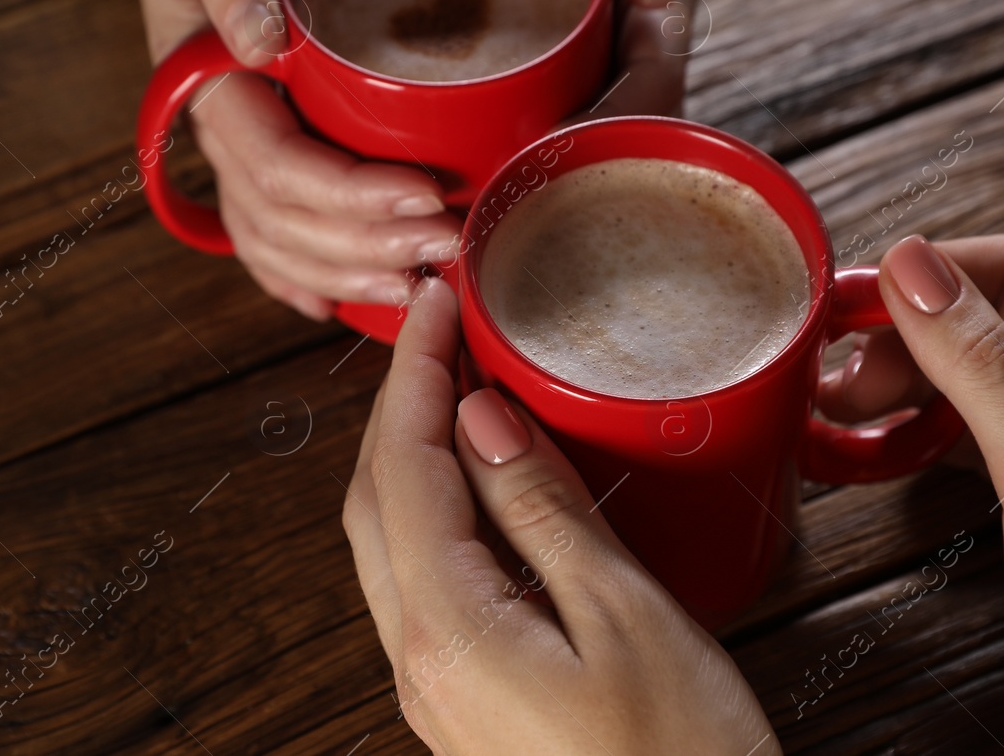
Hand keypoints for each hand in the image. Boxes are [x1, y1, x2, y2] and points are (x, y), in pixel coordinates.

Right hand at [58, 0, 457, 319]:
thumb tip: (262, 42)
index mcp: (207, 79)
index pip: (274, 164)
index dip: (348, 192)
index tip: (424, 191)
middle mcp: (218, 125)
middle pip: (284, 219)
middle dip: (366, 243)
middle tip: (450, 241)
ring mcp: (234, 142)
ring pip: (278, 241)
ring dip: (347, 273)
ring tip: (422, 282)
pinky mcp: (260, 141)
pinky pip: (272, 230)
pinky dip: (307, 275)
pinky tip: (349, 301)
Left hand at [342, 277, 778, 754]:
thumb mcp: (628, 621)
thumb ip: (545, 515)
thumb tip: (484, 421)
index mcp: (445, 630)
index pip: (403, 468)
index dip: (412, 372)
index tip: (436, 300)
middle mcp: (417, 661)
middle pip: (376, 501)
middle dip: (398, 402)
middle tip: (440, 326)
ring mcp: (435, 689)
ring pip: (391, 543)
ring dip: (411, 454)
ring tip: (454, 384)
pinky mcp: (466, 703)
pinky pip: (423, 583)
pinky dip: (436, 512)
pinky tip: (480, 488)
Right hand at [851, 235, 1003, 754]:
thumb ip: (980, 367)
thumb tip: (913, 265)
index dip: (934, 272)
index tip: (855, 298)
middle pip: (985, 325)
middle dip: (903, 339)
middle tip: (836, 379)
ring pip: (972, 385)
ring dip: (903, 389)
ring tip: (840, 417)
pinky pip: (971, 443)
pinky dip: (918, 440)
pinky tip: (877, 456)